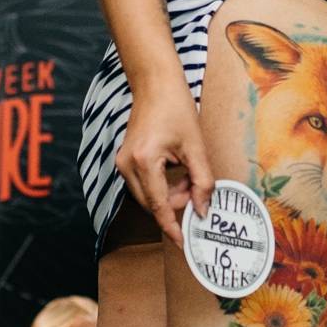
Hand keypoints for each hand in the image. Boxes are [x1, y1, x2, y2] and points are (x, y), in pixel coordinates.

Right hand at [116, 78, 213, 248]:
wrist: (155, 84)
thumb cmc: (176, 108)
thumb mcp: (196, 147)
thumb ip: (202, 182)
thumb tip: (203, 210)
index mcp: (143, 162)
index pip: (159, 206)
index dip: (171, 227)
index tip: (182, 242)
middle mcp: (127, 165)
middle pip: (153, 203)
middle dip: (176, 202)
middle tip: (197, 188)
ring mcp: (122, 162)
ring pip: (148, 196)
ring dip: (170, 193)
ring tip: (188, 174)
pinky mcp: (125, 160)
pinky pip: (144, 184)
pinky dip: (162, 184)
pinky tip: (177, 170)